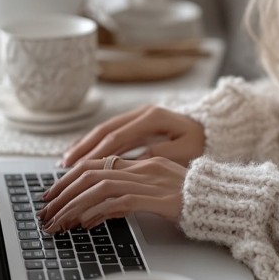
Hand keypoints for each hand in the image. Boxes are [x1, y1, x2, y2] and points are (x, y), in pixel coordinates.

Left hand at [38, 156, 186, 232]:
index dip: (69, 178)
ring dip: (74, 206)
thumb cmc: (195, 203)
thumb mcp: (158, 194)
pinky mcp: (161, 198)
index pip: (97, 163)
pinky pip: (122, 202)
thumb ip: (130, 196)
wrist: (228, 203)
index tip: (51, 195)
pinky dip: (100, 212)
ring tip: (59, 223)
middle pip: (92, 172)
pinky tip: (87, 224)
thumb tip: (94, 212)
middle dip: (63, 193)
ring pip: (101, 187)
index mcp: (144, 163)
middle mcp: (145, 167)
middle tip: (46, 212)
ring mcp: (153, 181)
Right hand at [61, 105, 204, 167]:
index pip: (118, 136)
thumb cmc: (201, 144)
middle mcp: (142, 112)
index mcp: (153, 117)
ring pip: (104, 130)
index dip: (98, 152)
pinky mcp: (137, 123)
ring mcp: (138, 116)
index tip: (82, 166)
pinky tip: (81, 155)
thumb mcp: (185, 151)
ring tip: (66, 161)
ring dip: (85, 145)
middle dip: (84, 148)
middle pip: (105, 129)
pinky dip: (94, 144)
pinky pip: (110, 133)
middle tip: (65, 165)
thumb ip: (158, 153)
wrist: (213, 130)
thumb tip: (131, 161)